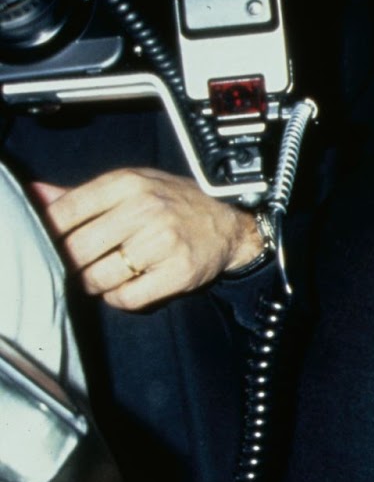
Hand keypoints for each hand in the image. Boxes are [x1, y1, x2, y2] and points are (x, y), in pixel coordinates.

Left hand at [32, 169, 262, 310]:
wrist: (229, 224)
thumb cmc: (175, 203)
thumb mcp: (132, 185)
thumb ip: (82, 194)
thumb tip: (36, 194)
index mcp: (128, 183)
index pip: (66, 213)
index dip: (53, 234)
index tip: (59, 241)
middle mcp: (146, 209)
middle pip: (78, 250)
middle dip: (74, 263)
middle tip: (85, 263)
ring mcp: (163, 242)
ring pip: (99, 277)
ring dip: (95, 283)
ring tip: (107, 275)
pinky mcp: (178, 272)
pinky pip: (127, 297)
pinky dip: (119, 297)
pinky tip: (127, 286)